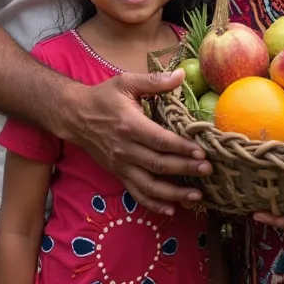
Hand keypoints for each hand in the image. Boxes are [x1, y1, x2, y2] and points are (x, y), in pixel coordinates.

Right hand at [63, 69, 211, 215]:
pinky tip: (172, 208)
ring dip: (174, 193)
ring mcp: (121, 165)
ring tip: (196, 196)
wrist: (75, 115)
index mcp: (129, 125)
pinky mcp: (118, 174)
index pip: (159, 140)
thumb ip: (154, 80)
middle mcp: (125, 149)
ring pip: (149, 185)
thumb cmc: (103, 97)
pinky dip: (154, 204)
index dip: (181, 148)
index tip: (201, 152)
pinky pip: (136, 193)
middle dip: (185, 169)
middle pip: (158, 164)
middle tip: (208, 171)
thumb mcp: (126, 82)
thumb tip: (181, 75)